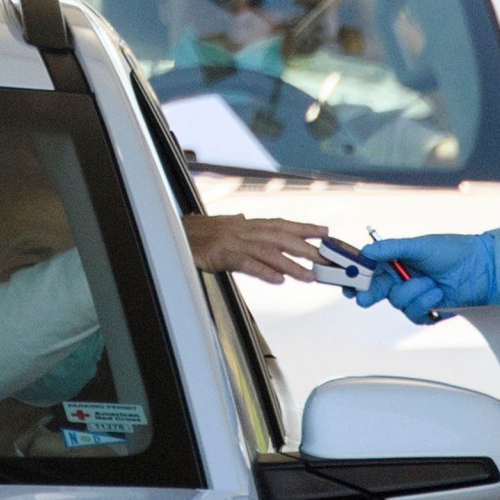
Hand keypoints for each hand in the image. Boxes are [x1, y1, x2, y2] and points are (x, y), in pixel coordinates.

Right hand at [186, 214, 330, 283]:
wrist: (174, 234)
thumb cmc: (199, 233)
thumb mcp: (224, 227)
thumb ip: (239, 226)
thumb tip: (246, 219)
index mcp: (247, 224)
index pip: (281, 224)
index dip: (304, 227)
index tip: (325, 232)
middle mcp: (244, 230)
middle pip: (281, 237)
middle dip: (306, 247)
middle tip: (326, 259)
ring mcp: (233, 242)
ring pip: (268, 252)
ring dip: (291, 265)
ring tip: (309, 276)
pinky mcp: (221, 256)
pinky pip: (246, 264)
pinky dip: (264, 271)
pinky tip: (278, 280)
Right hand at [356, 233, 499, 322]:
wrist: (482, 268)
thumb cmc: (453, 250)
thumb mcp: (420, 246)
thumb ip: (392, 249)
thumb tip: (366, 251)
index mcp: (395, 260)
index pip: (368, 270)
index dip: (355, 277)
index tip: (347, 282)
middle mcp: (401, 279)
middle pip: (374, 291)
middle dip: (368, 294)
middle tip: (365, 297)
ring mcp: (413, 295)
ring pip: (397, 303)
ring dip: (414, 294)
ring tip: (433, 283)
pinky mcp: (427, 310)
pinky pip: (415, 315)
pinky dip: (426, 305)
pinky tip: (438, 294)